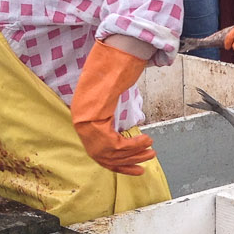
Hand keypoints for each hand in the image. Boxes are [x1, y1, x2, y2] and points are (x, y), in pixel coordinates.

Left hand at [69, 40, 154, 175]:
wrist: (106, 64)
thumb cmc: (107, 79)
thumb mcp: (108, 99)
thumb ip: (113, 114)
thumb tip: (124, 124)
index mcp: (85, 123)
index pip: (100, 154)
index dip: (119, 165)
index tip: (137, 169)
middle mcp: (82, 127)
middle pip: (106, 157)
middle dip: (130, 161)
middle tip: (149, 157)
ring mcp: (86, 126)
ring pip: (112, 153)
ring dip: (134, 154)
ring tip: (150, 149)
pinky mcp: (92, 123)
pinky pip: (114, 144)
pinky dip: (132, 146)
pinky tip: (145, 139)